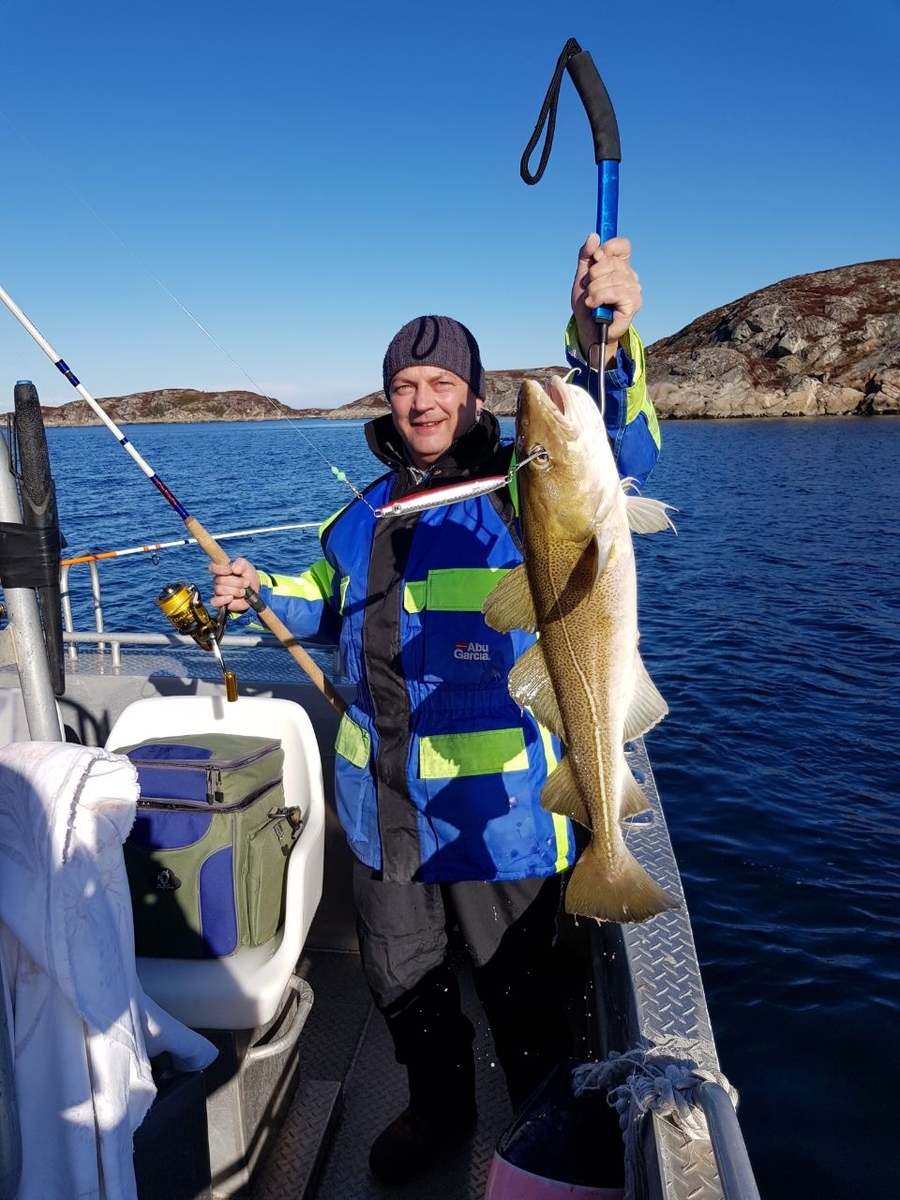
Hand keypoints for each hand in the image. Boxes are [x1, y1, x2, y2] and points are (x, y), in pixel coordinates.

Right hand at [208, 557, 259, 612]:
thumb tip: (233, 568)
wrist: (254, 592)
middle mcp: (218, 580)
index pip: (213, 567)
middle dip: (236, 582)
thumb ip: (241, 564)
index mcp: (223, 570)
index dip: (220, 569)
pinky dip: (223, 600)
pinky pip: (214, 601)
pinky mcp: (220, 602)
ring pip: (220, 590)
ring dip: (235, 591)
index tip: (230, 571)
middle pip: (220, 580)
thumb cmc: (248, 578)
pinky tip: (231, 598)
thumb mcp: (248, 567)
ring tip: (243, 591)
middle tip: (246, 583)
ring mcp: (218, 591)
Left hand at [571, 234, 641, 364]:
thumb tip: (593, 237)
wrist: (587, 330)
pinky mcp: (633, 304)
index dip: (608, 247)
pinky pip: (615, 292)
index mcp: (620, 267)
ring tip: (590, 300)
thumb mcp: (581, 277)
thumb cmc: (587, 305)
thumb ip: (586, 256)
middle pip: (611, 262)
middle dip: (593, 275)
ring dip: (593, 290)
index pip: (623, 245)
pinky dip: (599, 298)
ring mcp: (634, 290)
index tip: (596, 257)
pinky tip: (595, 305)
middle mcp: (630, 277)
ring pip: (611, 278)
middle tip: (588, 288)